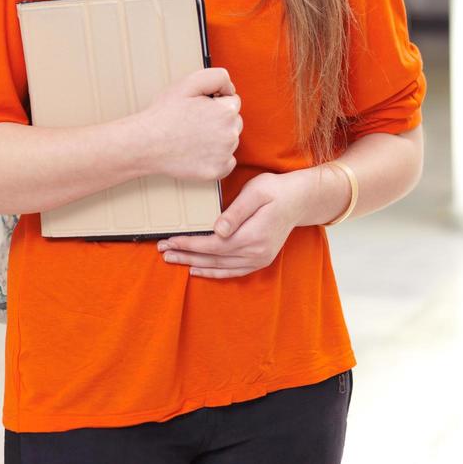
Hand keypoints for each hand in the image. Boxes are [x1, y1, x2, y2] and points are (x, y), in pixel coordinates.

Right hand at [137, 67, 241, 181]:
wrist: (146, 143)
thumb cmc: (165, 113)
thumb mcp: (189, 83)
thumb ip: (217, 77)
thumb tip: (231, 88)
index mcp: (226, 111)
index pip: (233, 101)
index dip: (214, 101)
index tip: (198, 107)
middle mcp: (230, 135)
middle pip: (234, 121)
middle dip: (219, 119)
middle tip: (194, 121)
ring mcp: (224, 155)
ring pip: (229, 140)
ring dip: (218, 137)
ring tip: (193, 136)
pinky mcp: (217, 171)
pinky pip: (227, 161)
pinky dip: (217, 157)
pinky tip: (198, 151)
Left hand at [156, 171, 304, 278]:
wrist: (299, 200)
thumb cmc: (275, 190)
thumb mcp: (256, 192)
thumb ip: (236, 212)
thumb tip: (217, 230)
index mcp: (253, 236)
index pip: (213, 245)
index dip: (190, 244)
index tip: (170, 239)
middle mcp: (256, 253)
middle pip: (213, 259)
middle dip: (185, 254)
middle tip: (163, 250)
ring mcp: (259, 259)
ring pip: (220, 267)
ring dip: (194, 264)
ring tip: (173, 259)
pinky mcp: (260, 260)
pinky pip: (232, 272)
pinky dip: (213, 273)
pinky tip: (197, 270)